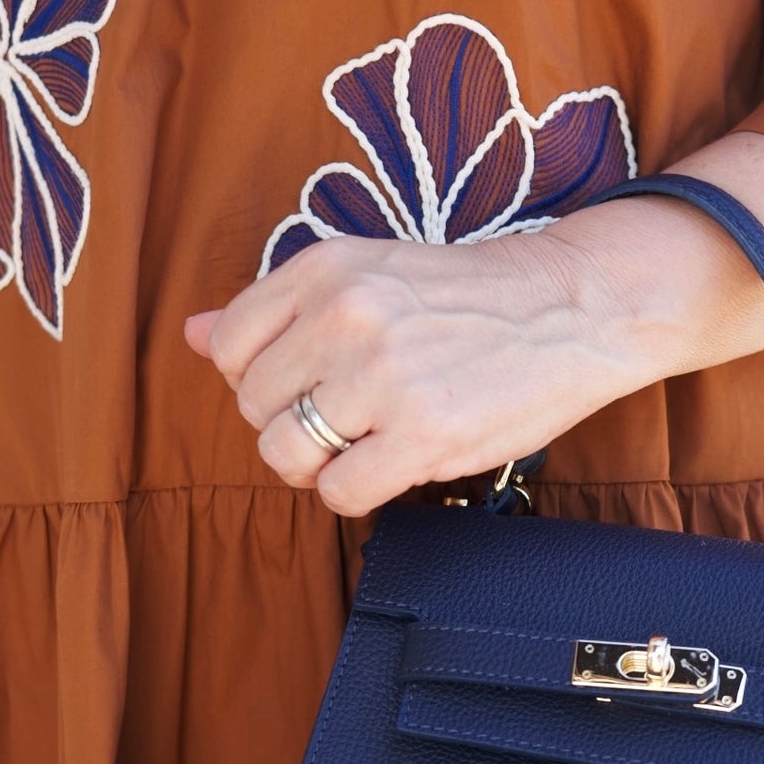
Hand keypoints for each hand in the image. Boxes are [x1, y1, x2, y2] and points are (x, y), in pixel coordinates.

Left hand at [184, 132, 763, 517]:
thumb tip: (189, 334)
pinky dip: (358, 493)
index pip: (227, 349)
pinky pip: (341, 494)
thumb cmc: (470, 296)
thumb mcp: (370, 273)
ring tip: (367, 446)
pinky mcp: (424, 436)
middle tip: (348, 420)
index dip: (261, 382)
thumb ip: (277, 308)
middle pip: (255, 409)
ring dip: (320, 466)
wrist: (574, 308)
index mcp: (325, 268)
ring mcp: (384, 378)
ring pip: (287, 457)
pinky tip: (394, 467)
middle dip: (291, 427)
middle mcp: (346, 317)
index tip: (311, 384)